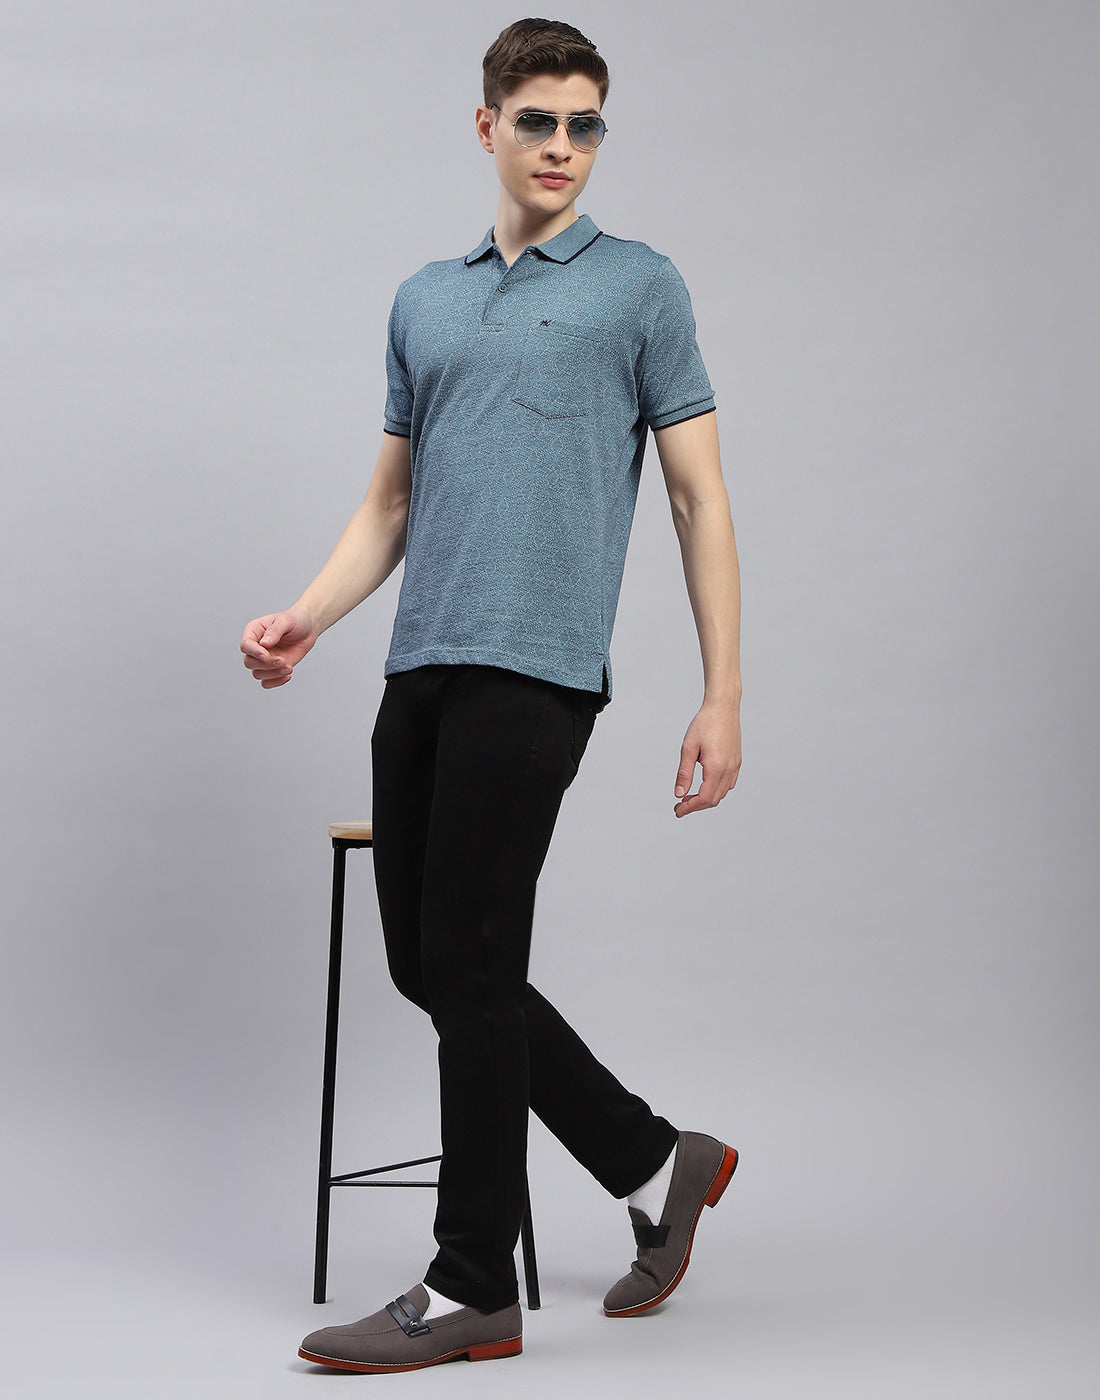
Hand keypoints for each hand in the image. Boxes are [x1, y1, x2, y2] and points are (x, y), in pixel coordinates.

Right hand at [240, 607, 317, 687]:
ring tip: (289, 667)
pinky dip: (275, 682)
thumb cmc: (295, 620)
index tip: (266, 656)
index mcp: (254, 632)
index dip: (254, 652)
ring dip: (273, 674)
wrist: (308, 629)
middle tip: (283, 661)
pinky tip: (288, 675)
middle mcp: (256, 647)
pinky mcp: (272, 669)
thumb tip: (264, 644)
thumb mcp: (286, 621)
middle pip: (249, 662)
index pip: (246, 645)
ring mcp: (263, 659)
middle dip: (266, 665)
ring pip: (257, 674)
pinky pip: (266, 682)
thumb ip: (274, 631)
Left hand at [673, 700, 741, 817]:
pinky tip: (704, 785)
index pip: (704, 798)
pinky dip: (716, 790)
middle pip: (714, 799)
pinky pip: (728, 783)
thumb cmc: (704, 723)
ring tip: (689, 796)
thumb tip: (679, 794)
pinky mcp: (737, 761)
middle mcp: (729, 769)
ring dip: (706, 798)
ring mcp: (735, 765)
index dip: (690, 808)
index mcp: (716, 767)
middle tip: (679, 805)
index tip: (677, 811)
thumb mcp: (688, 748)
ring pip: (722, 793)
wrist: (723, 706)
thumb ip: (684, 773)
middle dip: (696, 805)